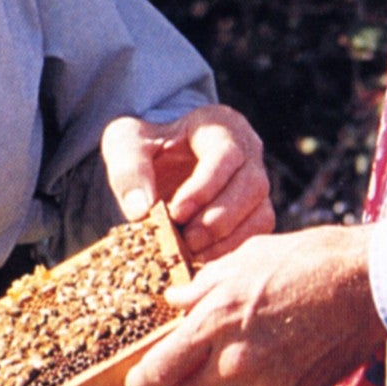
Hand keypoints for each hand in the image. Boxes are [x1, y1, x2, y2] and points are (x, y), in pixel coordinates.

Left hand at [99, 106, 274, 264]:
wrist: (156, 161)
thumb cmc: (144, 147)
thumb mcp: (126, 145)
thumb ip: (129, 171)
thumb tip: (142, 211)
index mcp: (220, 125)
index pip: (226, 154)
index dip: (205, 187)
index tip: (176, 213)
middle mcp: (248, 151)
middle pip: (252, 185)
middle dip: (218, 219)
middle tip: (186, 242)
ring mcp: (256, 182)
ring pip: (261, 213)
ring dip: (227, 240)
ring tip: (191, 254)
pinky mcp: (255, 210)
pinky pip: (257, 234)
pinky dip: (231, 251)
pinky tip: (201, 260)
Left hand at [122, 224, 386, 385]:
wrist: (368, 285)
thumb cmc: (307, 261)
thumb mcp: (246, 259)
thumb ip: (203, 287)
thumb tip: (175, 302)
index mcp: (217, 321)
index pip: (161, 369)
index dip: (142, 381)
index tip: (136, 383)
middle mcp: (236, 361)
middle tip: (187, 367)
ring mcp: (266, 385)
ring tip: (225, 368)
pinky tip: (259, 368)